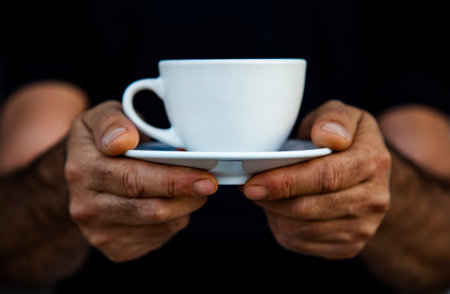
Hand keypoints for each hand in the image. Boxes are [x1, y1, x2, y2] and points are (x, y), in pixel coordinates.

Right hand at [65, 101, 217, 261]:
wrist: (79, 179)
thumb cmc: (100, 143)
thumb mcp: (99, 118)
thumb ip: (111, 122)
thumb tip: (124, 139)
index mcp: (83, 170)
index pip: (134, 179)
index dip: (174, 179)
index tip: (205, 176)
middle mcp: (86, 207)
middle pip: (151, 209)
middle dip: (188, 196)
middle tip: (209, 183)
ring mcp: (98, 233)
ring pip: (159, 226)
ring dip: (184, 208)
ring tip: (190, 189)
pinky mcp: (114, 249)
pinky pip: (157, 239)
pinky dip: (173, 221)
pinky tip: (171, 204)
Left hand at [243, 100, 390, 258]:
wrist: (367, 176)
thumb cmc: (344, 140)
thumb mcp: (343, 115)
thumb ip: (335, 118)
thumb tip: (326, 136)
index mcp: (373, 162)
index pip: (325, 177)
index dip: (285, 181)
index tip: (254, 182)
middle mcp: (373, 199)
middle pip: (309, 207)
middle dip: (271, 199)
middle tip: (249, 187)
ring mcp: (363, 227)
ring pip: (302, 229)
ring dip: (274, 213)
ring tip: (263, 195)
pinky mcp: (348, 247)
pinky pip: (302, 243)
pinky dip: (282, 227)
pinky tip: (279, 210)